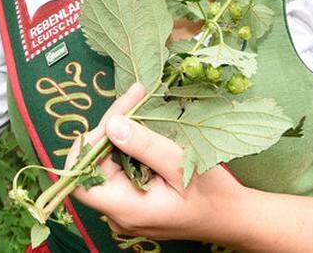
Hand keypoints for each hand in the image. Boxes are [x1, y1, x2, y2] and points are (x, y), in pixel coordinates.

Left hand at [65, 84, 245, 244]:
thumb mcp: (182, 164)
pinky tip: (142, 124)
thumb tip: (111, 124)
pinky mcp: (132, 200)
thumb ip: (145, 145)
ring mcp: (124, 208)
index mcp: (126, 209)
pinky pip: (120, 169)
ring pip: (108, 163)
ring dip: (121, 133)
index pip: (81, 181)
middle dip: (110, 128)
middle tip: (135, 95)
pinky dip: (129, 145)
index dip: (87, 148)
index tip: (114, 118)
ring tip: (138, 101)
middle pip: (95, 165)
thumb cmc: (212, 195)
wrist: (231, 217)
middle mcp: (118, 213)